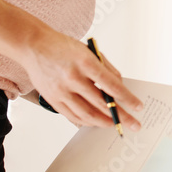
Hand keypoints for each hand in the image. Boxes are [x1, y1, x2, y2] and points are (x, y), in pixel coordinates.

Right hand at [20, 28, 142, 129]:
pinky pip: (73, 116)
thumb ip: (106, 69)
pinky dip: (87, 121)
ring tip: (116, 125)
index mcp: (85, 62)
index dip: (127, 98)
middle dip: (121, 116)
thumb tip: (120, 88)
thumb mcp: (89, 51)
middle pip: (101, 103)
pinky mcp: (52, 99)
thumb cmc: (63, 47)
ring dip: (104, 122)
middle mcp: (73, 77)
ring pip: (87, 114)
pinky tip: (97, 122)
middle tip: (134, 124)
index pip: (111, 85)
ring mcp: (61, 90)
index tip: (138, 107)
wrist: (33, 46)